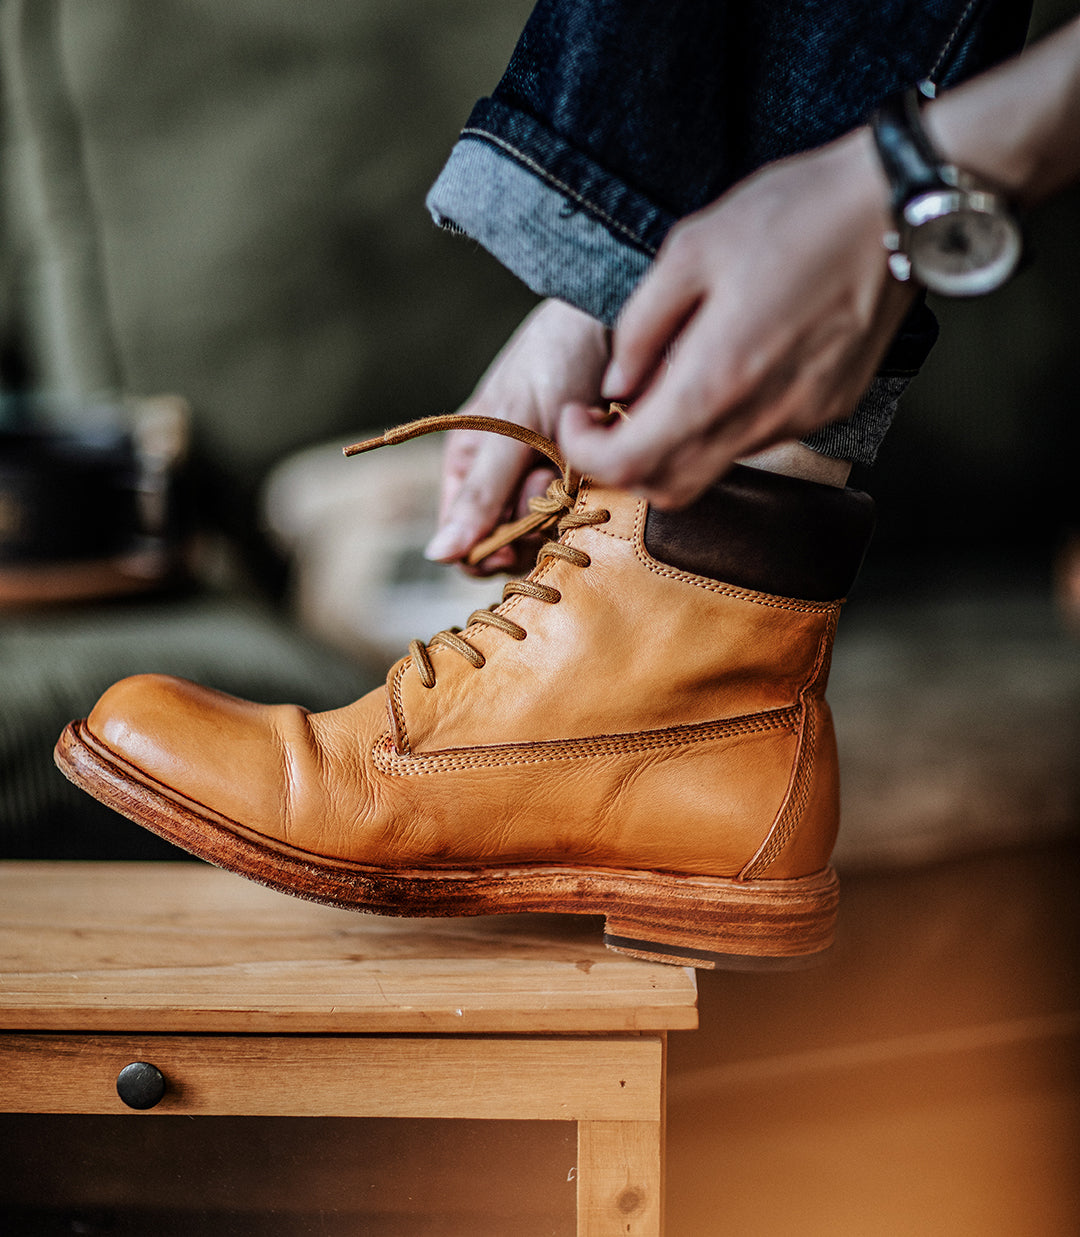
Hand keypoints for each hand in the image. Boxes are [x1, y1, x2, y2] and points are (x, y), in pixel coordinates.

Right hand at [425, 297, 608, 572]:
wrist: (619, 319)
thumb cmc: (554, 359)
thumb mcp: (512, 425)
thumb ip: (481, 493)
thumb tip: (437, 555)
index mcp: (469, 466)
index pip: (465, 540)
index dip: (485, 552)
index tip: (512, 547)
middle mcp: (505, 479)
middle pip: (511, 543)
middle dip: (529, 523)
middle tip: (548, 481)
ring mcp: (550, 480)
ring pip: (550, 533)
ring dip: (563, 510)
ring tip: (574, 465)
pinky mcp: (590, 478)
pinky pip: (585, 515)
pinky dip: (591, 501)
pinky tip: (597, 471)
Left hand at [557, 129, 916, 507]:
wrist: (900, 208)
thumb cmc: (795, 214)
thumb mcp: (690, 249)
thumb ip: (641, 326)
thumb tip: (617, 385)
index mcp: (715, 377)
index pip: (628, 463)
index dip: (585, 450)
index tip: (576, 416)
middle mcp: (758, 415)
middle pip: (667, 486)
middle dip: (623, 461)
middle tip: (607, 416)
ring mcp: (798, 418)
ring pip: (713, 468)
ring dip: (673, 444)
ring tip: (668, 381)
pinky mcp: (826, 409)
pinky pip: (755, 440)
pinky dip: (721, 426)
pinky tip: (724, 372)